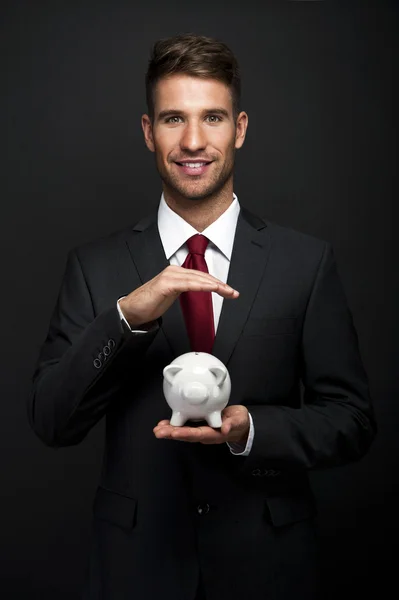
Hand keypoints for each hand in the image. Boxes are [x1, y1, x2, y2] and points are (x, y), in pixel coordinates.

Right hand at [119, 265, 238, 327]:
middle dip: (220, 284)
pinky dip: (201, 285)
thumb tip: (200, 290)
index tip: (230, 291)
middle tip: (233, 292)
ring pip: (197, 278)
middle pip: (202, 276)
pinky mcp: (165, 284)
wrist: (132, 310)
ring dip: (214, 285)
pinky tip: (211, 288)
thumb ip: (185, 289)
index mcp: (177, 273)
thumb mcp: (173, 295)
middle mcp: (174, 271)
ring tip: (226, 291)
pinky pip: (187, 284)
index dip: (217, 283)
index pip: (201, 276)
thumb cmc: (151, 303)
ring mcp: (169, 276)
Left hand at [153, 405, 249, 444]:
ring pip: (183, 432)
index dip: (185, 434)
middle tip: (159, 432)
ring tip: (158, 429)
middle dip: (172, 434)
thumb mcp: (239, 421)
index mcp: (213, 434)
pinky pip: (184, 427)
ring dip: (170, 431)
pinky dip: (174, 426)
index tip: (174, 433)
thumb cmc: (239, 422)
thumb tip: (225, 429)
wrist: (241, 424)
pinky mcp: (198, 425)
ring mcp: (201, 431)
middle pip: (186, 436)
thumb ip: (232, 424)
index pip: (197, 434)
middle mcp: (204, 434)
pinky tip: (164, 424)